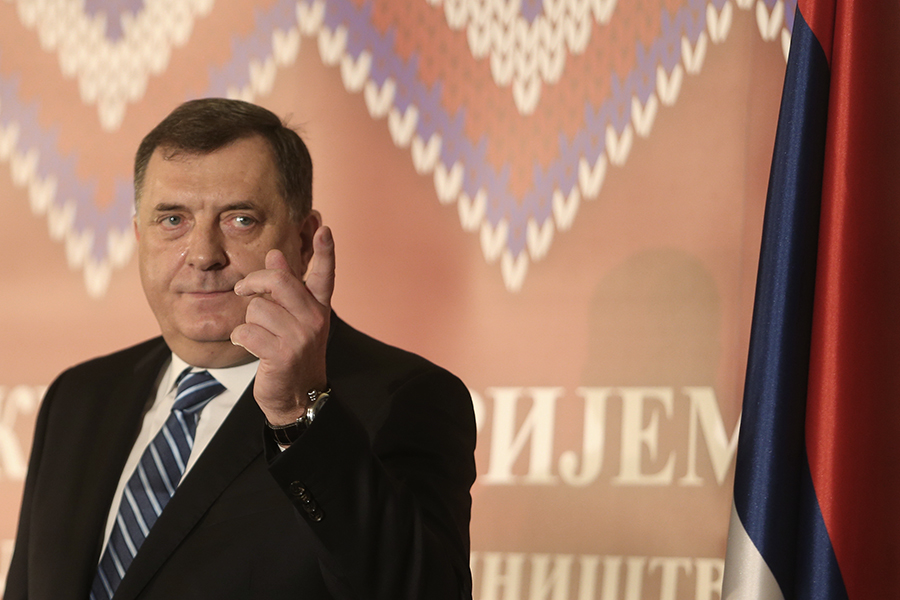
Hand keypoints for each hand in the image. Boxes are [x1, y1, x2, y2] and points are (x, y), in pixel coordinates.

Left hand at [231, 226, 334, 424]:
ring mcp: (300, 337)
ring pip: (257, 309)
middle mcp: (314, 319)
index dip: (325, 251)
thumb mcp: (293, 318)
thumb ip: (286, 287)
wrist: (297, 395)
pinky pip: (247, 331)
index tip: (323, 228)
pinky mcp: (282, 354)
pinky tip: (252, 347)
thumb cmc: (292, 352)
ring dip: (249, 321)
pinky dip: (242, 338)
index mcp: (319, 307)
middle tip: (243, 288)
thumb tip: (275, 254)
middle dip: (254, 282)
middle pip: (278, 281)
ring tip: (259, 335)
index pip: (325, 275)